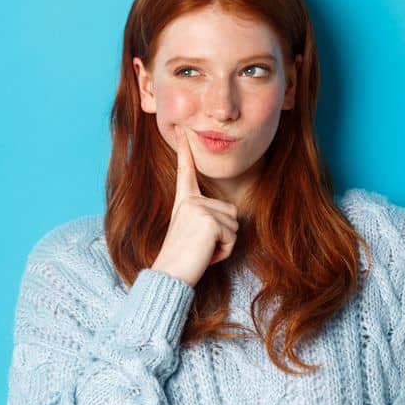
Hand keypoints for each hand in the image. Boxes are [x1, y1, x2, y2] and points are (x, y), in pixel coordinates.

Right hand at [150, 125, 239, 287]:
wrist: (170, 274)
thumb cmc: (184, 258)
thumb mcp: (194, 231)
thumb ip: (207, 217)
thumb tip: (229, 213)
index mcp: (185, 201)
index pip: (186, 172)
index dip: (184, 151)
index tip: (181, 131)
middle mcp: (191, 201)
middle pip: (231, 212)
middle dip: (225, 235)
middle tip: (200, 246)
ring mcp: (200, 209)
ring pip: (235, 226)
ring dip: (225, 244)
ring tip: (202, 250)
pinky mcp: (210, 222)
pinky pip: (233, 238)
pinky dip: (225, 252)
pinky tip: (206, 254)